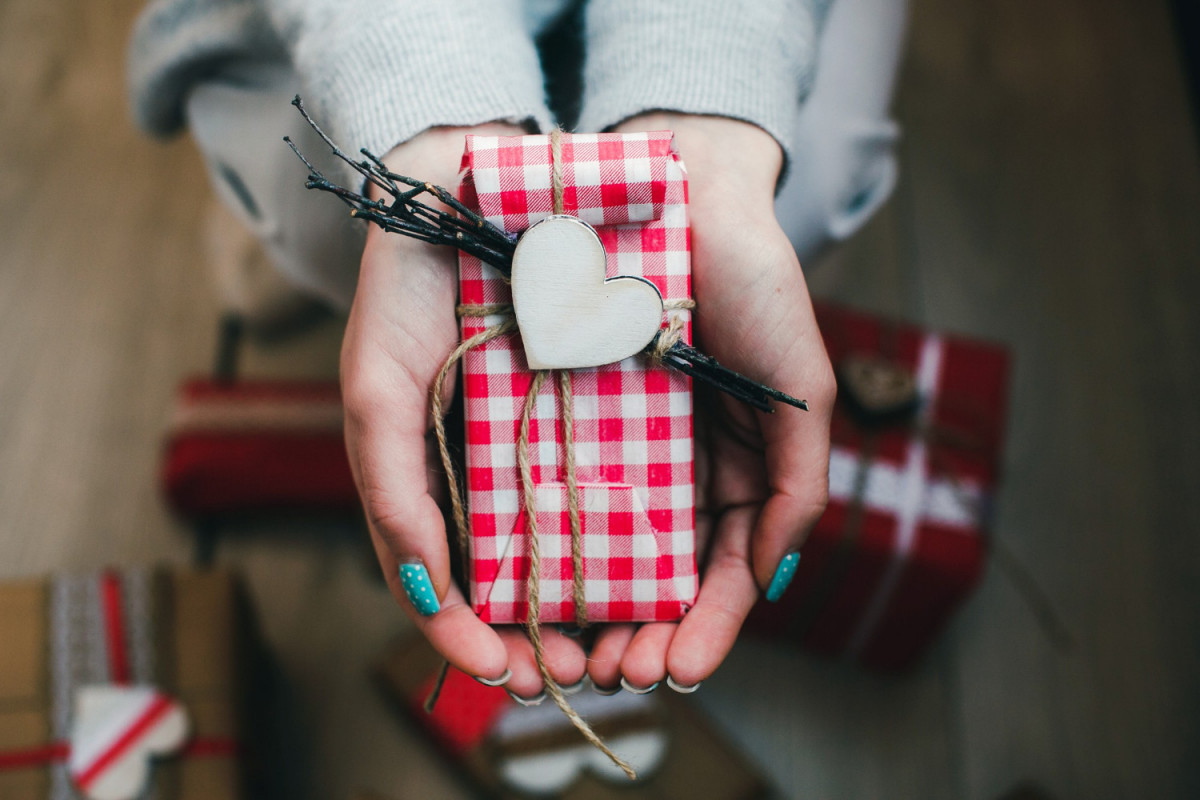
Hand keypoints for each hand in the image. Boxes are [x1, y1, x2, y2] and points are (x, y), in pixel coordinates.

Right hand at [341, 123, 590, 694]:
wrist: (476, 190)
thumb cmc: (407, 292)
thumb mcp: (378, 389)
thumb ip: (389, 488)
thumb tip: (425, 592)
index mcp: (436, 481)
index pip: (449, 583)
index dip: (469, 635)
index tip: (502, 669)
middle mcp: (495, 475)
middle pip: (523, 582)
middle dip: (553, 638)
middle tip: (583, 673)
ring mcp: (550, 447)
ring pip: (580, 549)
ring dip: (608, 610)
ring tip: (633, 649)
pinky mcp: (608, 414)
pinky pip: (627, 491)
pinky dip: (643, 543)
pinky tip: (665, 576)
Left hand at [581, 114, 834, 689]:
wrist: (688, 191)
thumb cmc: (759, 287)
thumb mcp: (802, 395)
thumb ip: (795, 490)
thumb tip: (771, 583)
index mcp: (738, 475)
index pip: (726, 575)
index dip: (706, 628)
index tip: (677, 669)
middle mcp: (678, 472)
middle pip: (659, 577)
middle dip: (638, 633)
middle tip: (611, 672)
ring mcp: (624, 446)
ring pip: (604, 548)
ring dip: (588, 607)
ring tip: (568, 650)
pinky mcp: (570, 414)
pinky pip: (556, 488)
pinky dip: (549, 541)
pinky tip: (532, 580)